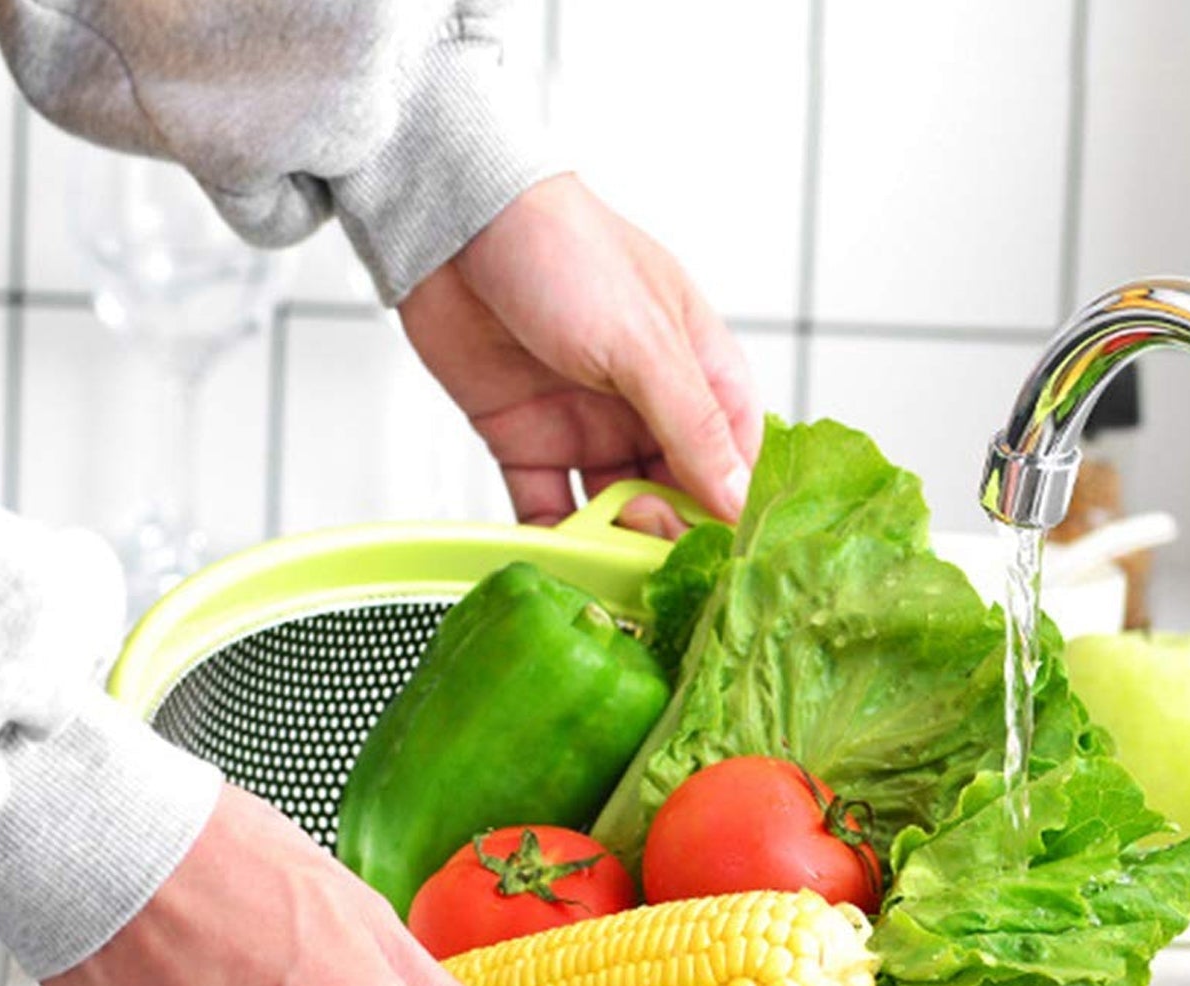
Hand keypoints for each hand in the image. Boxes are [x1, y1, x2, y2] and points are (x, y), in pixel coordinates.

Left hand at [399, 173, 762, 531]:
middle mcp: (648, 407)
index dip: (731, 507)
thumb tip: (737, 500)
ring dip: (614, 542)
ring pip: (616, 511)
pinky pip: (549, 508)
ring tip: (606, 558)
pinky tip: (560, 557)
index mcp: (697, 371)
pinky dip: (554, 538)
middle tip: (647, 542)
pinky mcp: (528, 443)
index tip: (722, 552)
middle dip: (669, 532)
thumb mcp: (645, 342)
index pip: (735, 458)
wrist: (452, 223)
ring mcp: (587, 428)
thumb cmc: (563, 250)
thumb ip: (692, 426)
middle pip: (678, 496)